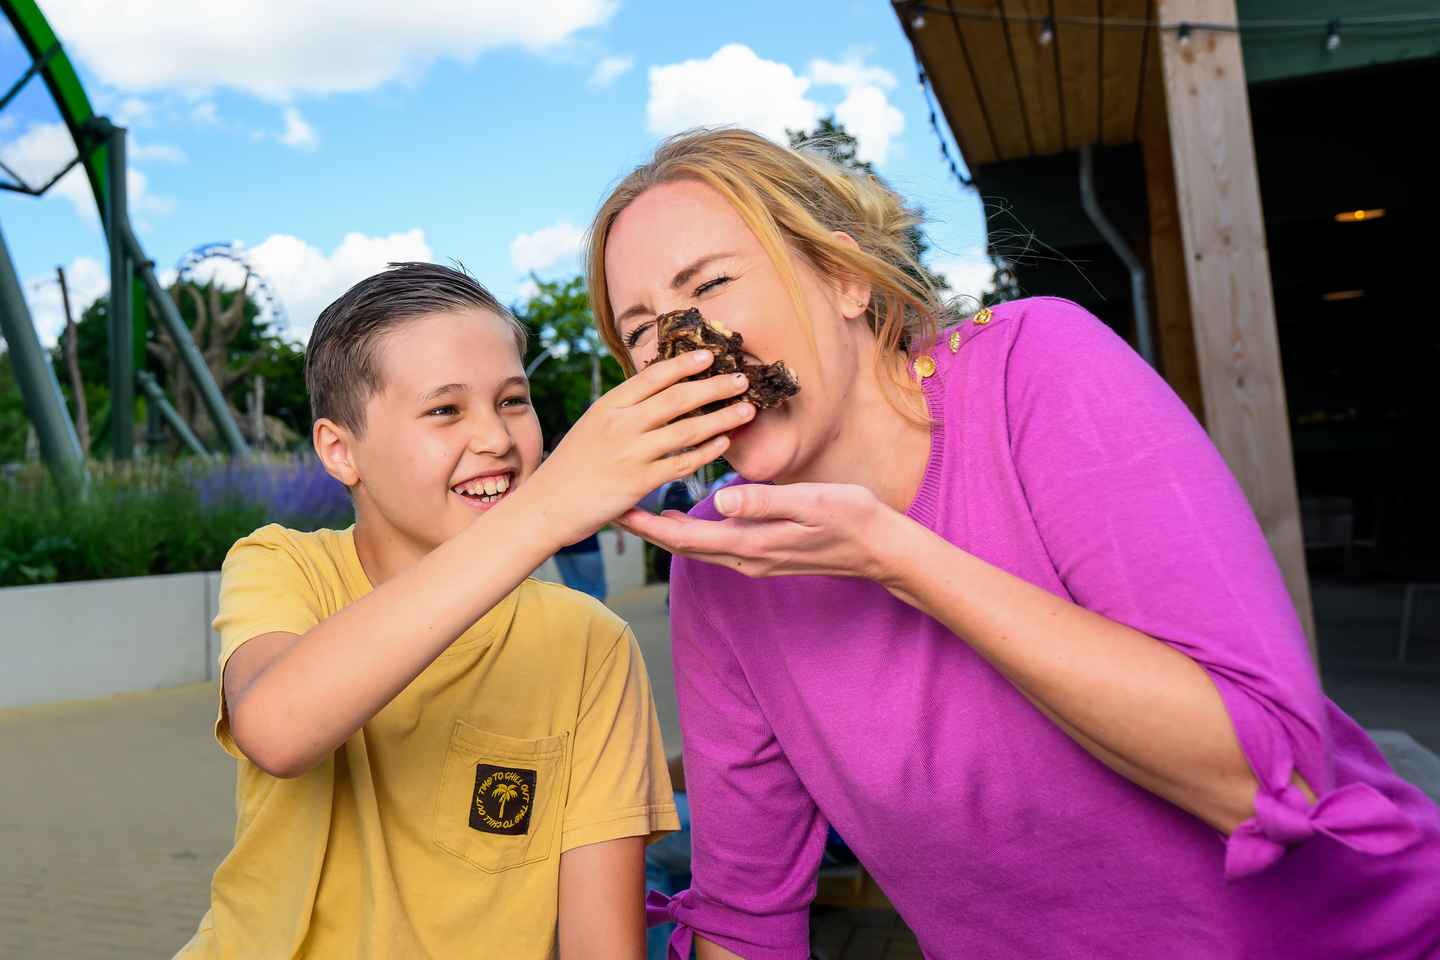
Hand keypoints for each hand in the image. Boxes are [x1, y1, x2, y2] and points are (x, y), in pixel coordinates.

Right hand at [520, 350, 755, 548]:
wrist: (547, 505)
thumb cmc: (573, 464)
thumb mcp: (593, 425)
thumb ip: (625, 408)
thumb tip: (660, 389)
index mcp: (609, 405)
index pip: (653, 376)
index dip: (685, 364)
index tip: (710, 355)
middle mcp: (621, 424)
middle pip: (677, 399)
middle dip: (714, 386)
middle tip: (741, 379)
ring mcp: (631, 453)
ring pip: (687, 430)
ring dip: (721, 417)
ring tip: (746, 409)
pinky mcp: (639, 482)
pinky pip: (683, 463)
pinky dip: (707, 451)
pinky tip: (725, 443)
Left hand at [616, 482, 899, 580]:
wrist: (881, 549)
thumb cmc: (851, 518)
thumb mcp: (810, 502)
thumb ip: (764, 502)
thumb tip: (719, 501)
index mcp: (751, 544)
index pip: (685, 539)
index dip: (647, 526)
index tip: (618, 509)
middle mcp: (746, 558)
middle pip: (683, 546)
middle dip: (646, 528)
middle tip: (613, 506)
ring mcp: (756, 559)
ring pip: (698, 547)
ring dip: (666, 530)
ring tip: (638, 508)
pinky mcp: (765, 554)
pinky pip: (716, 545)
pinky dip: (691, 531)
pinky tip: (684, 515)